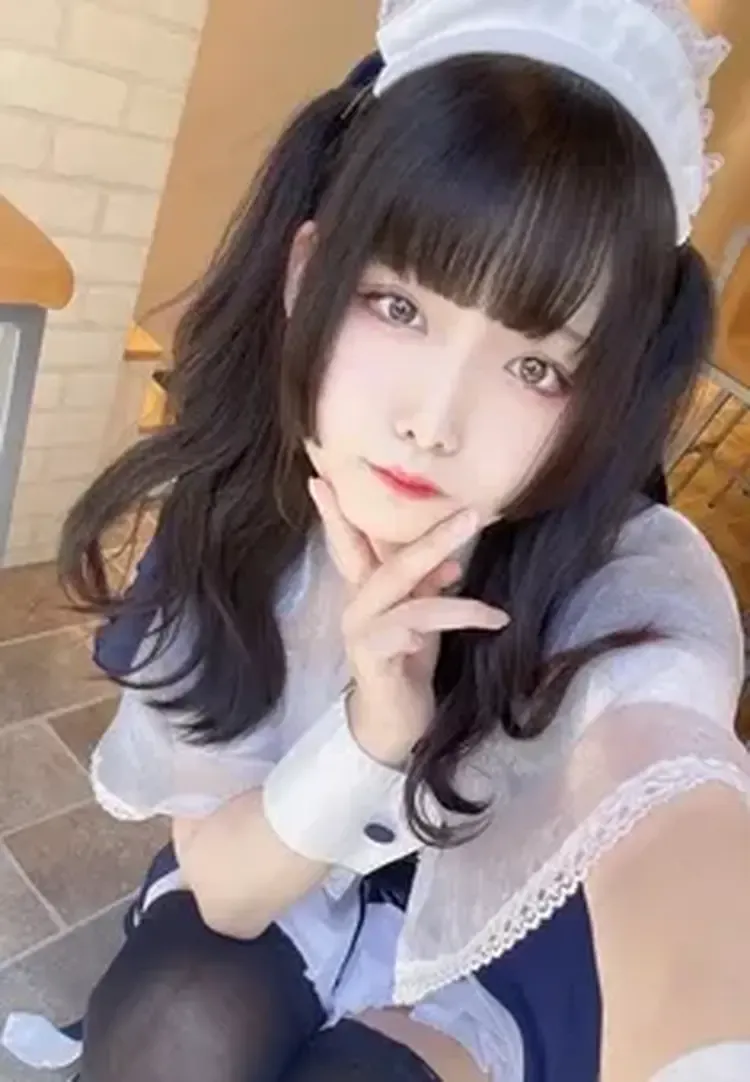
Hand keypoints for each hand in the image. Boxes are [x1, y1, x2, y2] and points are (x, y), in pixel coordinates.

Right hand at [308, 478, 508, 767]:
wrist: (394, 721)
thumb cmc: (407, 663)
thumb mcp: (422, 616)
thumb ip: (430, 586)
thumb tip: (452, 561)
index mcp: (367, 589)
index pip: (351, 542)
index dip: (336, 511)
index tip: (319, 476)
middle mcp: (358, 604)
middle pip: (391, 562)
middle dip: (432, 537)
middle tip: (470, 514)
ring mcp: (363, 631)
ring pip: (408, 599)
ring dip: (456, 603)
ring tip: (495, 612)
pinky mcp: (374, 658)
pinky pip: (408, 632)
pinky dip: (433, 628)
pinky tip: (450, 636)